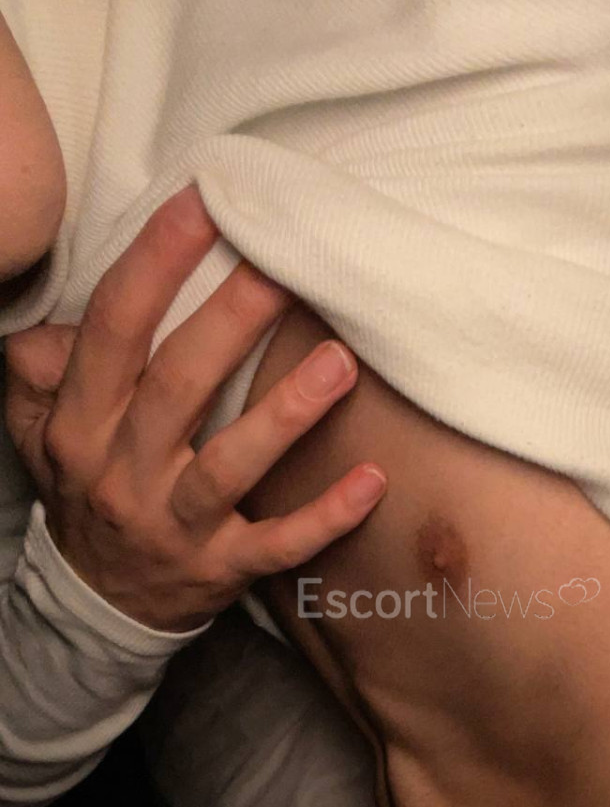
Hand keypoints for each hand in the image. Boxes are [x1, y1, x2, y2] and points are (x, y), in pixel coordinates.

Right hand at [4, 187, 385, 631]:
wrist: (99, 603)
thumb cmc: (86, 493)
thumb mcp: (39, 431)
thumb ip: (42, 370)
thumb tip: (62, 321)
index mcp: (82, 423)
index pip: (115, 330)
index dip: (155, 264)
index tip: (204, 203)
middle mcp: (125, 471)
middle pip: (178, 386)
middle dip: (230, 321)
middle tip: (286, 264)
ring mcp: (176, 525)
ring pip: (230, 466)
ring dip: (286, 414)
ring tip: (340, 362)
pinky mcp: (223, 569)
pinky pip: (278, 545)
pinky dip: (325, 518)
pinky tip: (373, 482)